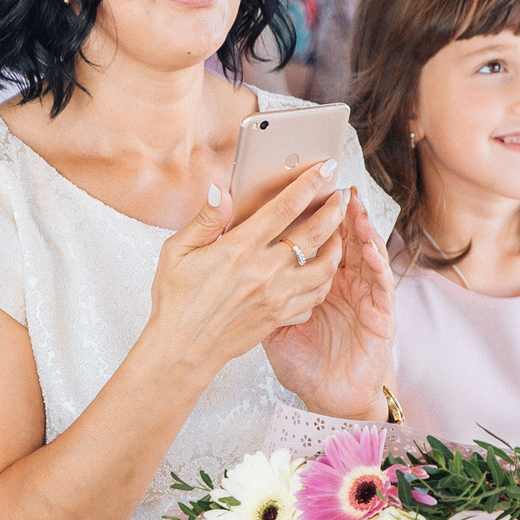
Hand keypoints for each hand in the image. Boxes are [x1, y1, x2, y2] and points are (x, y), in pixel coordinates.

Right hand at [144, 159, 349, 381]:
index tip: (324, 169)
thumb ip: (206, 219)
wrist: (183, 349)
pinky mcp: (280, 316)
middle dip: (334, 210)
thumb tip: (223, 191)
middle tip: (342, 197)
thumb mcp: (177, 251)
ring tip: (339, 231)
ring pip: (324, 267)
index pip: (284, 209)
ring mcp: (276, 296)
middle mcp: (264, 272)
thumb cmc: (177, 301)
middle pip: (315, 234)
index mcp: (239, 250)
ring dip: (337, 245)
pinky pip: (316, 296)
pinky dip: (326, 279)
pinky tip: (323, 269)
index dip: (308, 185)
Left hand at [265, 193, 394, 419]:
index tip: (301, 189)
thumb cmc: (301, 363)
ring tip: (353, 206)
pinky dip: (377, 264)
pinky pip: (381, 285)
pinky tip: (370, 249)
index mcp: (314, 283)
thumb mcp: (270, 324)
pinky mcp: (381, 315)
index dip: (310, 215)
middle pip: (342, 239)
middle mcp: (343, 284)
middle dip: (338, 211)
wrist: (326, 400)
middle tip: (332, 183)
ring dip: (361, 229)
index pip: (313, 240)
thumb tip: (235, 262)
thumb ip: (258, 290)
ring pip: (365, 254)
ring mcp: (364, 298)